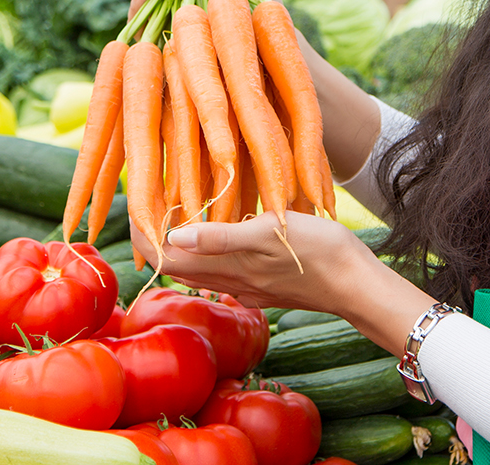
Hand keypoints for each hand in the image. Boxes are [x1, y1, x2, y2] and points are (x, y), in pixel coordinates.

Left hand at [129, 213, 435, 356]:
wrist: (357, 284)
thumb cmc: (317, 252)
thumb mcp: (268, 235)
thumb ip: (221, 238)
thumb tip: (173, 237)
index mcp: (225, 266)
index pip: (166, 256)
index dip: (143, 235)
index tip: (132, 207)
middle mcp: (230, 279)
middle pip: (178, 263)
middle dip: (156, 238)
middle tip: (145, 205)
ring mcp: (249, 284)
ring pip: (201, 267)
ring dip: (182, 245)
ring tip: (175, 215)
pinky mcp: (266, 282)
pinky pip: (226, 269)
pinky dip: (212, 250)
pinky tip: (223, 234)